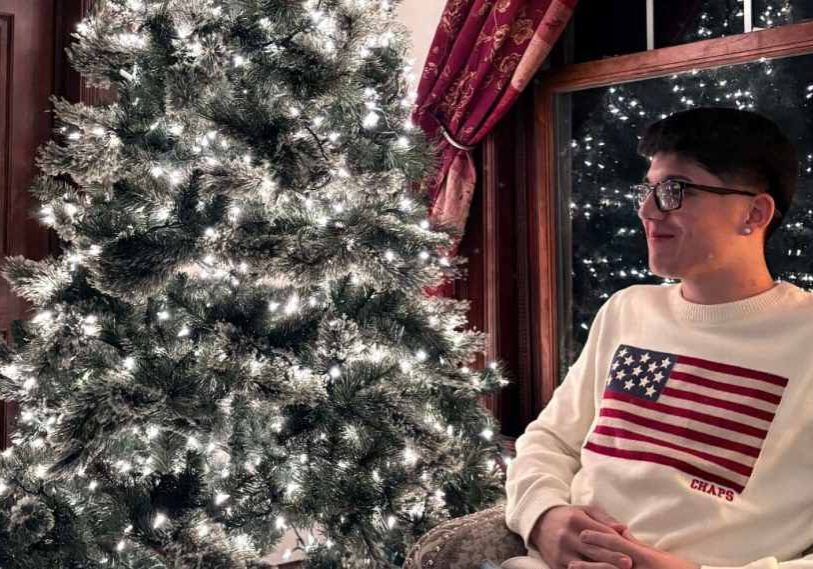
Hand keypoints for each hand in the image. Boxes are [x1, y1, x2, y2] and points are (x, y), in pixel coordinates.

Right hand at [530, 505, 631, 568]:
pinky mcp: (555, 565)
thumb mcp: (585, 511)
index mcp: (575, 521)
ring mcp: (560, 553)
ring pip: (584, 566)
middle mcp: (566, 537)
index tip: (630, 552)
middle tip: (629, 564)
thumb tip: (623, 529)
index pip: (599, 534)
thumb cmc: (569, 517)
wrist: (540, 524)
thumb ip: (605, 519)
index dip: (615, 544)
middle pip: (593, 551)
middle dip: (612, 559)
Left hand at [575, 528, 700, 568]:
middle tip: (571, 561)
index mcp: (643, 555)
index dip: (598, 537)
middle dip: (590, 562)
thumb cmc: (679, 568)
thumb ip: (637, 545)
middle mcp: (639, 566)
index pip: (617, 543)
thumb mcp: (657, 555)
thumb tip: (621, 532)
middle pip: (610, 562)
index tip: (583, 534)